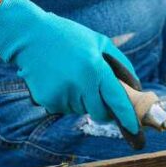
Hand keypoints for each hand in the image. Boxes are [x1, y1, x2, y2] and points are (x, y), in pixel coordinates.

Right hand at [0, 0, 144, 148]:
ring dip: (81, 100)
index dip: (127, 117)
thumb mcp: (99, 42)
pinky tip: (57, 80)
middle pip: (100, 113)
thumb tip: (135, 88)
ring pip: (81, 110)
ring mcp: (62, 94)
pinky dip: (65, 99)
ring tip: (70, 76)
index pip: (117, 100)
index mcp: (95, 68)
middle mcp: (80, 84)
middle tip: (95, 92)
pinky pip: (64, 108)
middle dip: (103, 109)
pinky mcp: (48, 100)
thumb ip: (121, 64)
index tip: (135, 130)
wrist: (30, 36)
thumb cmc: (70, 37)